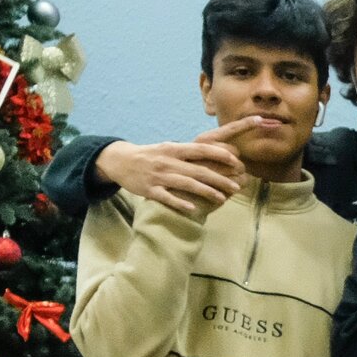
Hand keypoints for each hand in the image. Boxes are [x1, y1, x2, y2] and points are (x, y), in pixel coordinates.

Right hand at [97, 120, 260, 215]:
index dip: (219, 154)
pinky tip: (193, 208)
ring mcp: (158, 176)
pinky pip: (167, 197)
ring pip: (186, 184)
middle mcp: (167, 161)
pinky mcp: (150, 190)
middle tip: (237, 186)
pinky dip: (180, 202)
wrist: (120, 161)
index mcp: (174, 149)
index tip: (236, 161)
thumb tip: (217, 152)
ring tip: (222, 199)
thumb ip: (190, 152)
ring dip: (206, 192)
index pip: (201, 149)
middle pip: (198, 170)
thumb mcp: (169, 148)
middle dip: (219, 179)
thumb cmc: (152, 155)